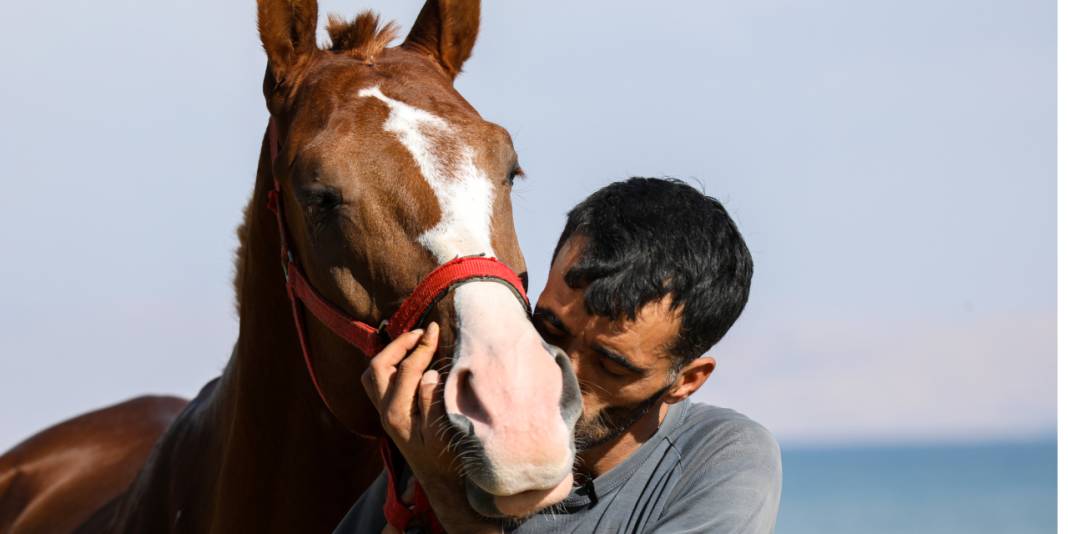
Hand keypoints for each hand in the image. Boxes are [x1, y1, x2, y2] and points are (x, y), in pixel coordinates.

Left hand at [361, 323, 500, 532]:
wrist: (439, 482)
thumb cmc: (446, 458)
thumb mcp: (444, 432)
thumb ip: (433, 402)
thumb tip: (429, 373)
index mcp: (398, 414)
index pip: (407, 369)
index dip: (421, 346)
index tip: (435, 328)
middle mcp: (384, 411)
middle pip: (379, 366)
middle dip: (400, 344)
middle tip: (422, 331)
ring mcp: (382, 412)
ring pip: (372, 374)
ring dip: (389, 353)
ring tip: (412, 342)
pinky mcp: (386, 414)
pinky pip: (376, 382)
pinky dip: (387, 365)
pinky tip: (405, 360)